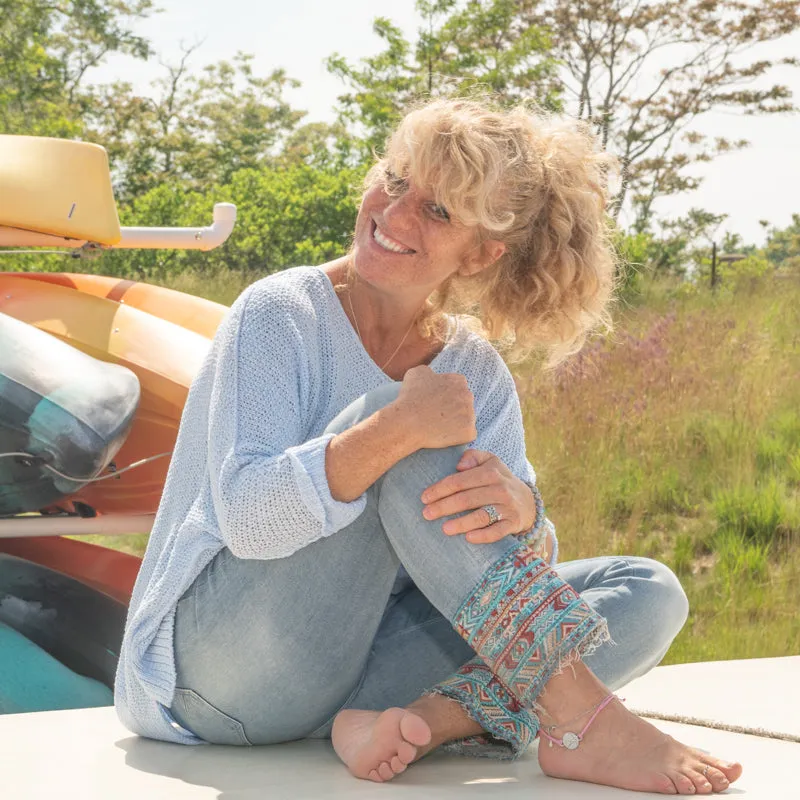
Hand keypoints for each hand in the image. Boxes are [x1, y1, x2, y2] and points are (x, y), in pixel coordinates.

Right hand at [393, 365, 476, 449]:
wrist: (407, 422)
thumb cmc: (410, 398)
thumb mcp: (417, 373)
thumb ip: (430, 372)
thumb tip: (432, 377)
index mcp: (458, 381)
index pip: (459, 387)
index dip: (447, 395)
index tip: (437, 403)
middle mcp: (467, 395)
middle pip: (465, 403)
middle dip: (455, 408)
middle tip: (438, 415)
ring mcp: (470, 414)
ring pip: (467, 419)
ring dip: (457, 422)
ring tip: (440, 427)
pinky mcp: (469, 432)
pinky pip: (468, 434)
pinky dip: (459, 437)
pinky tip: (445, 436)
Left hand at [420, 449, 536, 543]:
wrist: (527, 502)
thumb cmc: (499, 481)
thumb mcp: (489, 462)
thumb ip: (473, 457)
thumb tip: (459, 465)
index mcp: (490, 472)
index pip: (460, 481)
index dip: (440, 489)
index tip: (424, 497)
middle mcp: (500, 489)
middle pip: (467, 499)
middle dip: (444, 507)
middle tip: (426, 514)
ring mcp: (507, 507)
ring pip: (481, 516)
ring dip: (461, 523)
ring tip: (444, 529)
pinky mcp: (513, 523)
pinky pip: (497, 531)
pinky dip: (483, 536)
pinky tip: (468, 538)